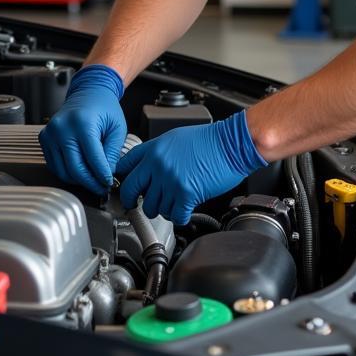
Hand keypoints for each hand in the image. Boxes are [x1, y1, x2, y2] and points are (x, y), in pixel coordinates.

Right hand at [39, 64, 126, 195]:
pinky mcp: (44, 139)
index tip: (109, 184)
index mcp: (82, 123)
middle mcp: (62, 128)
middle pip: (75, 169)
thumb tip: (107, 175)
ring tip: (93, 180)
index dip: (102, 176)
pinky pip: (55, 165)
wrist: (89, 92)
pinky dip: (68, 172)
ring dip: (79, 180)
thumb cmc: (104, 108)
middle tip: (102, 187)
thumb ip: (112, 152)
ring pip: (63, 171)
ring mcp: (50, 134)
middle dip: (91, 182)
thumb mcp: (117, 128)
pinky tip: (81, 170)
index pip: (92, 159)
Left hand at [115, 111, 266, 224]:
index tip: (125, 187)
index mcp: (154, 149)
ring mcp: (170, 181)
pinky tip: (185, 209)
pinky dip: (180, 216)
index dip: (123, 179)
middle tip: (138, 204)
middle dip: (133, 201)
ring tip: (173, 201)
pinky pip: (174, 216)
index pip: (124, 166)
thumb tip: (145, 170)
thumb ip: (157, 154)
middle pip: (131, 191)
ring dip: (163, 208)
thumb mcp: (175, 139)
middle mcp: (158, 165)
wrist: (233, 144)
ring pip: (153, 208)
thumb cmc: (210, 140)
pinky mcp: (186, 195)